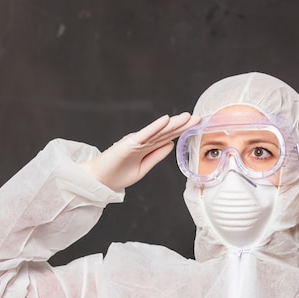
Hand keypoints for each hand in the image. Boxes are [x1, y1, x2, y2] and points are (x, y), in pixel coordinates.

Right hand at [81, 112, 199, 190]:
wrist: (100, 180)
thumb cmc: (118, 175)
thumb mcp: (143, 168)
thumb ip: (156, 156)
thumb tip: (171, 144)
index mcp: (147, 148)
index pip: (168, 137)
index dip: (182, 130)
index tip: (196, 125)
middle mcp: (143, 142)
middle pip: (166, 131)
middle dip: (182, 125)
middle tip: (198, 117)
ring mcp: (136, 141)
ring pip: (158, 131)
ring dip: (172, 123)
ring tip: (187, 117)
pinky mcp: (128, 144)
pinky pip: (145, 134)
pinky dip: (155, 127)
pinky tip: (165, 120)